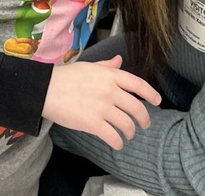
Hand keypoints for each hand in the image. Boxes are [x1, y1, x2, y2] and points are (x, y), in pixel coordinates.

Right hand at [43, 55, 161, 149]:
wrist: (46, 89)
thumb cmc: (67, 77)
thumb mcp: (89, 66)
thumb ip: (107, 66)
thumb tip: (119, 60)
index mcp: (110, 75)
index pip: (138, 84)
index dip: (151, 94)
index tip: (157, 101)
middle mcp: (110, 91)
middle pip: (136, 107)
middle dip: (144, 119)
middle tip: (144, 125)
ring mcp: (103, 107)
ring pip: (127, 124)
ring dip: (130, 132)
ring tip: (128, 135)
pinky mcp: (93, 123)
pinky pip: (113, 136)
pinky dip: (118, 142)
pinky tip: (117, 144)